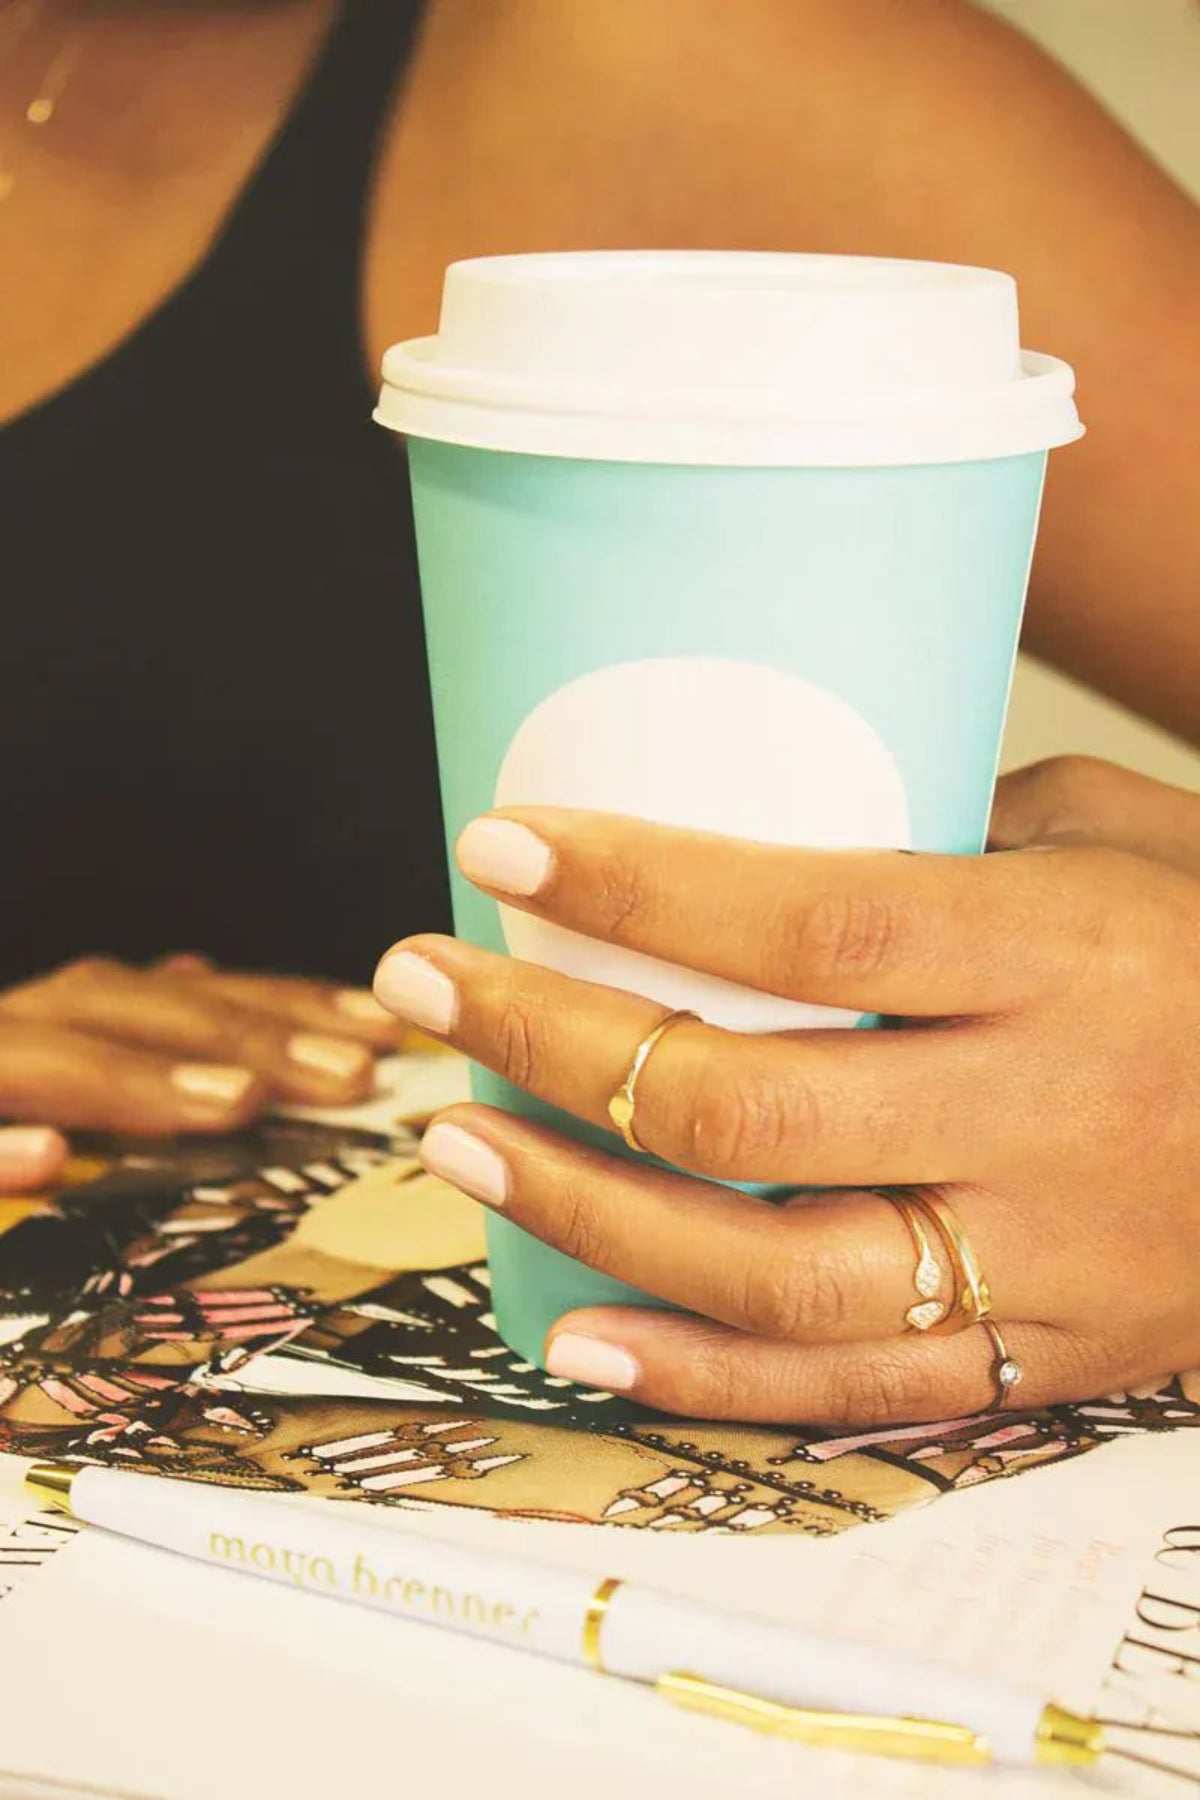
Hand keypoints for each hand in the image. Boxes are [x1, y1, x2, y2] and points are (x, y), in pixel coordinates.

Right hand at [0, 953, 401, 1138]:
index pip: (189, 999)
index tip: (385, 1035)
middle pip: (131, 1012)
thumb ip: (120, 1035)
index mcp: (62, 1018)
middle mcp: (12, 1028)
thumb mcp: (52, 1080)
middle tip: (352, 1076)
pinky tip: (46, 1161)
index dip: (286, 1008)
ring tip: (236, 1101)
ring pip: (38, 1058)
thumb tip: (196, 972)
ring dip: (140, 1078)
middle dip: (246, 1037)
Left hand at [372, 759, 1199, 1424]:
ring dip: (582, 1209)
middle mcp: (1043, 1113)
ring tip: (459, 1143)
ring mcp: (1041, 1256)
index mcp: (1062, 956)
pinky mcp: (1046, 1355)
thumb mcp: (1120, 841)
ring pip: (767, 1267)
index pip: (809, 925)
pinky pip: (852, 1391)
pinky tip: (582, 1332)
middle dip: (549, 1039)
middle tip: (429, 981)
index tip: (496, 841)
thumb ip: (947, 835)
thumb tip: (761, 829)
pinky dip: (702, 1373)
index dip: (634, 885)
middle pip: (744, 1100)